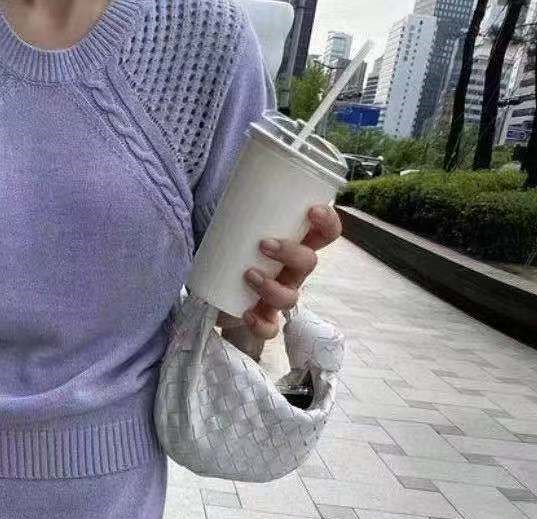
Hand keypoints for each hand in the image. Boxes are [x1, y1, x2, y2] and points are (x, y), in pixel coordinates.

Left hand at [221, 205, 342, 344]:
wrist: (209, 288)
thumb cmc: (230, 250)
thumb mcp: (237, 223)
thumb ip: (240, 202)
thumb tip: (237, 172)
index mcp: (294, 244)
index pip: (326, 234)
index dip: (328, 222)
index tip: (312, 210)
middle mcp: (292, 272)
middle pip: (310, 264)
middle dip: (292, 252)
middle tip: (264, 243)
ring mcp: (278, 297)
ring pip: (292, 298)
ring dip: (273, 286)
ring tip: (248, 274)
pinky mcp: (262, 319)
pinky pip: (270, 328)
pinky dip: (261, 322)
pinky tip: (247, 311)